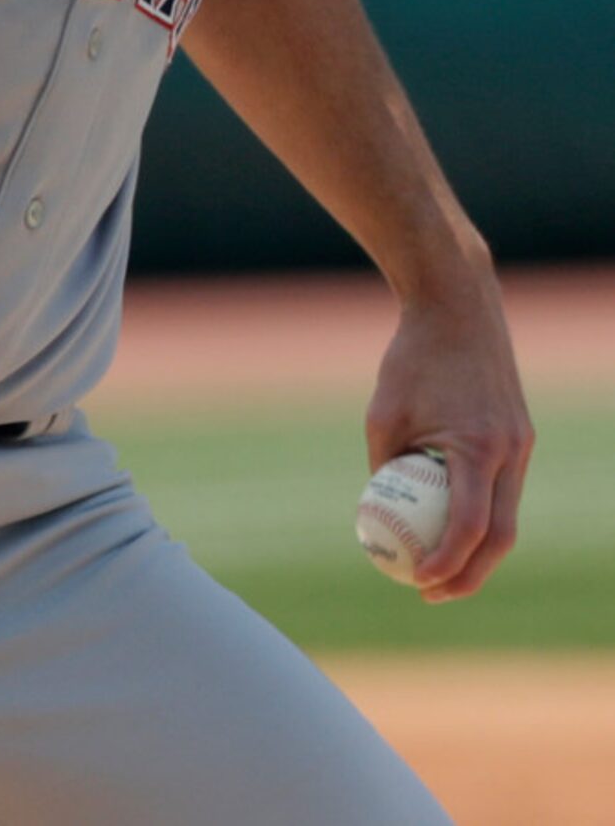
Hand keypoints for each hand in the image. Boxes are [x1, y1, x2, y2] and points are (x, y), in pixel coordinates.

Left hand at [365, 266, 533, 601]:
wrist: (457, 307)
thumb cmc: (411, 360)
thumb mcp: (383, 415)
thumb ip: (385, 468)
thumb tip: (377, 517)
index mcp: (478, 447)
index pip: (468, 526)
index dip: (445, 562)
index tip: (415, 581)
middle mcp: (511, 451)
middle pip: (500, 536)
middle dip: (469, 574)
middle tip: (431, 592)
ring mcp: (522, 444)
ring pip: (507, 516)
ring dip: (477, 550)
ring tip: (438, 569)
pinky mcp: (520, 435)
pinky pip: (503, 488)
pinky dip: (481, 513)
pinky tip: (449, 521)